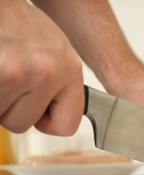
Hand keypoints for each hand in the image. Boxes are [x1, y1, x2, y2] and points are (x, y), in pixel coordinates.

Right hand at [0, 1, 83, 134]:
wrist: (1, 4)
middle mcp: (48, 73)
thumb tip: (56, 115)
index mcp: (70, 70)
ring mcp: (19, 73)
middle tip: (10, 77)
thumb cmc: (21, 24)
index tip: (39, 112)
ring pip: (0, 116)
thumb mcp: (54, 52)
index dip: (47, 122)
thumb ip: (59, 85)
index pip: (67, 126)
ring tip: (2, 67)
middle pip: (23, 124)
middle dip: (11, 107)